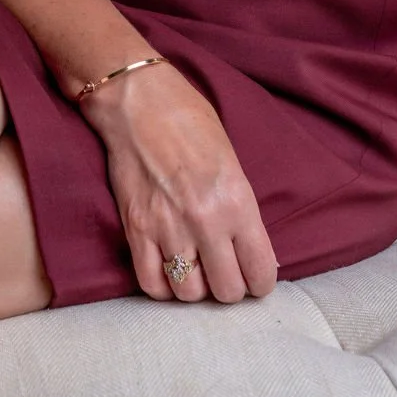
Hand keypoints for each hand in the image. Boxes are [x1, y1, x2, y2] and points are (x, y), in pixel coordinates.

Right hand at [79, 62, 278, 303]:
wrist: (139, 101)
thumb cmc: (189, 120)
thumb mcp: (232, 160)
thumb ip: (242, 208)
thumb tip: (252, 250)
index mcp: (237, 201)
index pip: (260, 272)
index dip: (260, 281)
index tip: (254, 277)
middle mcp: (206, 222)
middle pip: (227, 291)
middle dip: (230, 286)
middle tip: (224, 271)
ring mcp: (168, 229)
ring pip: (189, 294)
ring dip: (195, 286)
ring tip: (195, 267)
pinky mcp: (135, 230)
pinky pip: (151, 284)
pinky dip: (162, 285)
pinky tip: (168, 269)